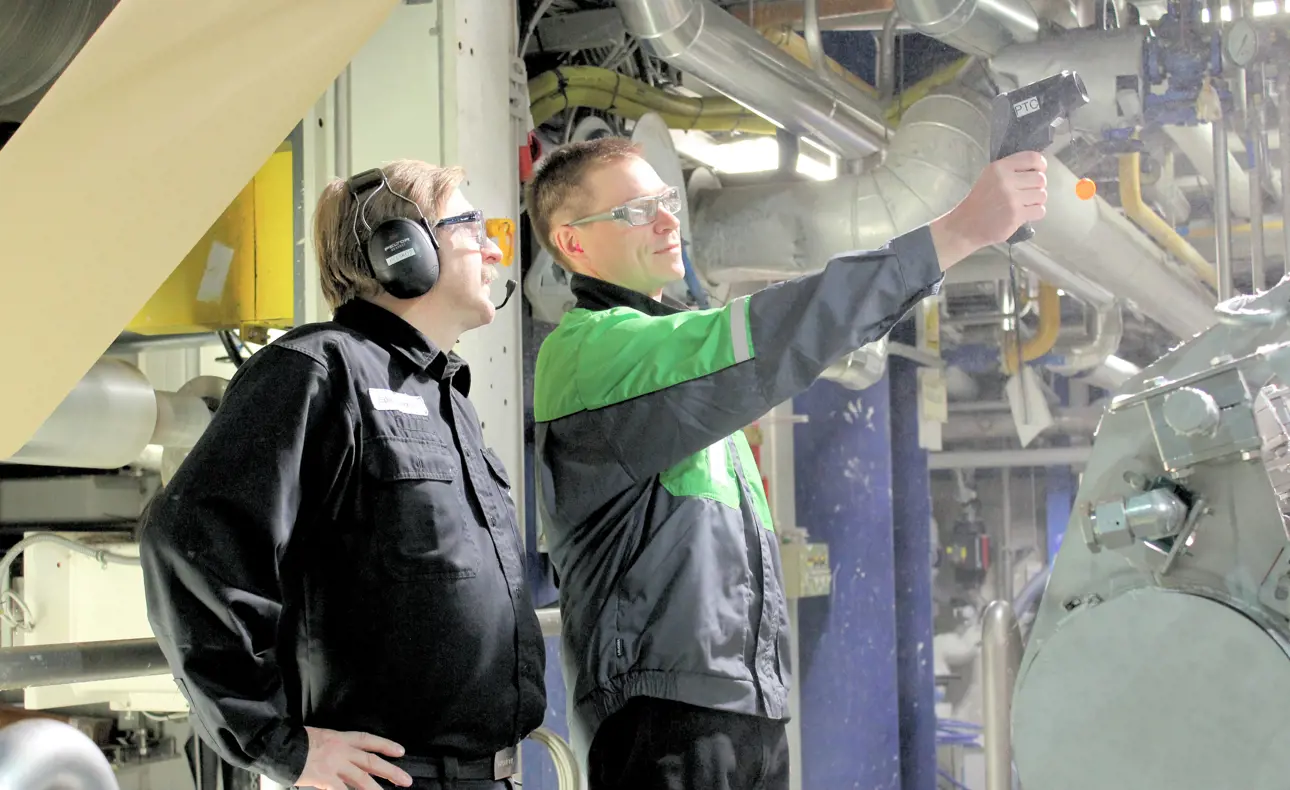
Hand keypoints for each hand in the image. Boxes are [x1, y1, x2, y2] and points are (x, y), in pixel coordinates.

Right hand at [294, 726, 412, 789]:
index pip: (368, 740)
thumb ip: (333, 747)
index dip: (386, 745)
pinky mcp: (325, 779)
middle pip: (372, 761)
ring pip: (362, 779)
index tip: (400, 751)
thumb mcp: (319, 736)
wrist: (279, 746)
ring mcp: (334, 766)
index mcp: (340, 737)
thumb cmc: (295, 741)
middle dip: (391, 771)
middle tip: (406, 780)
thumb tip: (343, 757)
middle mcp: (341, 751)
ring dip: (376, 789)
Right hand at [929, 151, 1048, 268]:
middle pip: (1040, 179)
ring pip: (1042, 195)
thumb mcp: (989, 177)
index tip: (1038, 172)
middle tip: (1027, 193)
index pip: (1033, 159)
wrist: (965, 225)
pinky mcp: (1016, 215)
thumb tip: (1038, 169)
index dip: (1041, 165)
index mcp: (999, 168)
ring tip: (1024, 204)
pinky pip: (1040, 211)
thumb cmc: (979, 200)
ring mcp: (1012, 199)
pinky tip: (1024, 214)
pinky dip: (1035, 213)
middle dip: (1037, 187)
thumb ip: (1010, 170)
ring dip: (1036, 201)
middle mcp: (1006, 181)